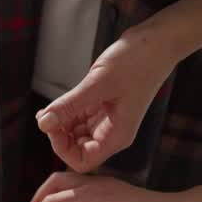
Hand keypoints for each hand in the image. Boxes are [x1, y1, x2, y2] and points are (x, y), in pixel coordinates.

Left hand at [35, 29, 175, 171]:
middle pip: (77, 149)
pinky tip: (55, 105)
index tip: (52, 126)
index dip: (62, 149)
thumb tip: (43, 124)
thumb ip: (69, 105)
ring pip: (75, 134)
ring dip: (59, 125)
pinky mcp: (103, 106)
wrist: (158, 40)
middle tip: (47, 115)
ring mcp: (108, 120)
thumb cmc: (138, 61)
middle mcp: (112, 132)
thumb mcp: (99, 83)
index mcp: (117, 135)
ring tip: (48, 109)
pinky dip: (65, 114)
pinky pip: (79, 118)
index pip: (83, 161)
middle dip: (59, 136)